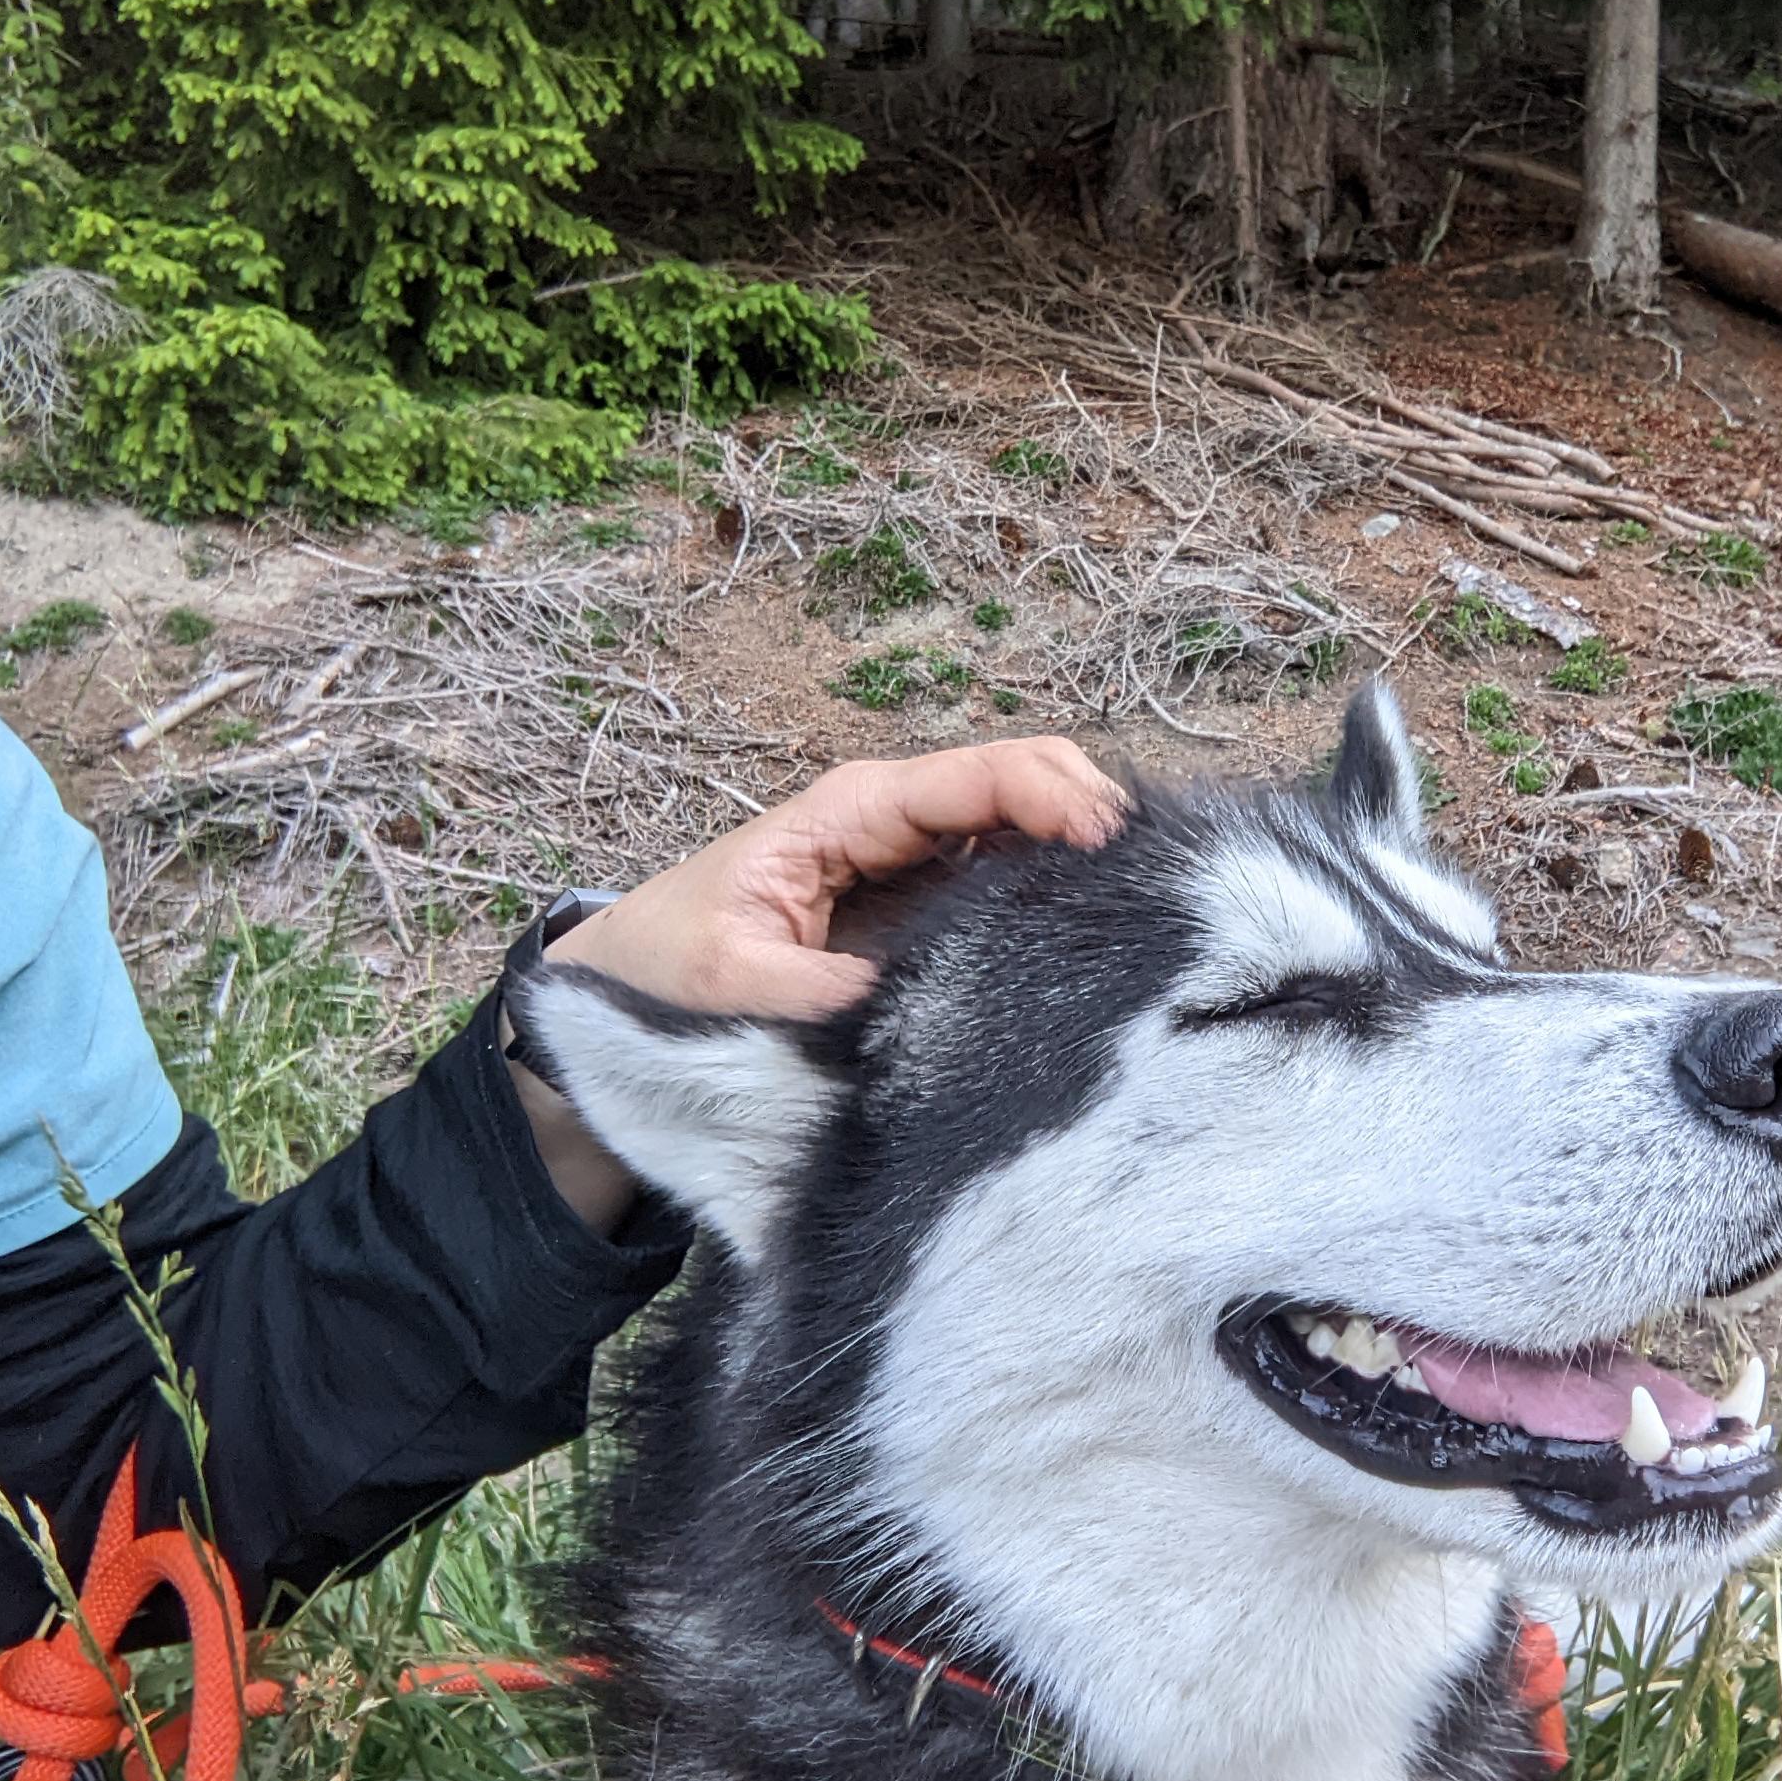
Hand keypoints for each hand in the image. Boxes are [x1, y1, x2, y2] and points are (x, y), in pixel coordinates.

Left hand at [508, 739, 1125, 1228]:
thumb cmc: (666, 966)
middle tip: (1154, 880)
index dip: (1057, 796)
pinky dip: (1058, 893)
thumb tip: (910, 1004)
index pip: (981, 776)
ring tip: (1142, 907)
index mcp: (853, 810)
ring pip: (1028, 830)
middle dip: (1092, 812)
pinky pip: (1009, 882)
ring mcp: (917, 860)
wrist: (626, 988)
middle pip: (1024, 784)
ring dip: (1084, 854)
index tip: (1112, 844)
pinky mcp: (925, 906)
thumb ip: (817, 991)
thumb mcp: (728, 979)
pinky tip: (1092, 934)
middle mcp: (896, 820)